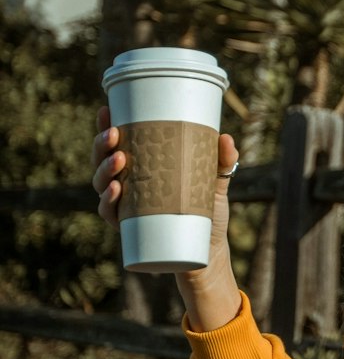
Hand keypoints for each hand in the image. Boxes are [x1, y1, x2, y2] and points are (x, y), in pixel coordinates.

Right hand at [92, 105, 239, 287]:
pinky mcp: (130, 228)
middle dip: (102, 145)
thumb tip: (226, 138)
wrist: (208, 249)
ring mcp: (126, 207)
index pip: (116, 144)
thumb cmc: (206, 208)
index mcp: (140, 167)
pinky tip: (116, 190)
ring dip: (104, 170)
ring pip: (102, 185)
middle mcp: (127, 185)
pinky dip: (108, 202)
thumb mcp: (215, 181)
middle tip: (114, 134)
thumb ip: (221, 160)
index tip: (105, 110)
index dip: (104, 126)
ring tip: (120, 159)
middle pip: (102, 161)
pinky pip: (111, 214)